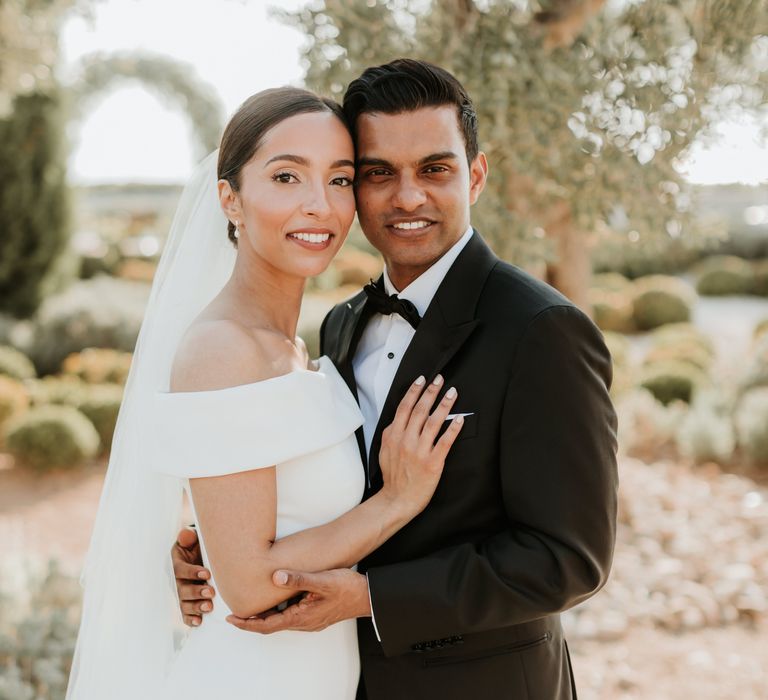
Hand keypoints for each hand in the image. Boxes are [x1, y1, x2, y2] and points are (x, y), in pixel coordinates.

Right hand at [172, 527, 214, 626]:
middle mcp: (178, 581)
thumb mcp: (194, 539)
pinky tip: (199, 622)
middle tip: (210, 591)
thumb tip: (185, 535)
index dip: (192, 572)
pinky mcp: (189, 603)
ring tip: (209, 607)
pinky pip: (186, 614)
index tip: (206, 573)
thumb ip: (189, 536)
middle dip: (196, 591)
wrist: (202, 555)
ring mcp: (183, 593)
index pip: (181, 569)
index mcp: (178, 564)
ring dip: (196, 607)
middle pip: (183, 589)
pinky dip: (191, 619)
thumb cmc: (198, 546)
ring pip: (185, 603)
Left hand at [226, 568, 369, 633]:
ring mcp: (309, 621)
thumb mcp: (322, 580)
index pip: (267, 625)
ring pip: (280, 621)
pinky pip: (290, 616)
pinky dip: (277, 611)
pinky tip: (275, 598)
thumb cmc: (347, 588)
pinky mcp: (314, 615)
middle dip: (251, 620)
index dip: (247, 623)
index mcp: (301, 617)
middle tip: (234, 610)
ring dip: (264, 615)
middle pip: (270, 625)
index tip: (230, 619)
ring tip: (250, 604)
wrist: (367, 596)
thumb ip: (298, 578)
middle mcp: (303, 623)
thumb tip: (274, 577)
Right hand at [378, 374, 462, 514]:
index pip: (405, 407)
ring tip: (452, 393)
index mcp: (394, 435)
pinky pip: (445, 442)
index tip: (423, 379)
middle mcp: (406, 440)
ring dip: (444, 405)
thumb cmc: (393, 476)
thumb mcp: (384, 450)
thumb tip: (399, 418)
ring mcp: (419, 451)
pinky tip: (459, 418)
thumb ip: (392, 433)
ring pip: (433, 422)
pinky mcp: (433, 463)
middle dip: (431, 392)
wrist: (397, 499)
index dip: (414, 391)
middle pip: (420, 410)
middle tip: (440, 379)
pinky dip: (452, 429)